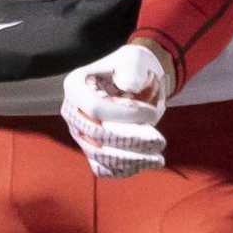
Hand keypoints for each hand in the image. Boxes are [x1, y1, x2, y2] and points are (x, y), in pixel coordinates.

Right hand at [62, 42, 171, 177]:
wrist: (133, 80)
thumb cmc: (133, 68)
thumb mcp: (133, 62)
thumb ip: (131, 71)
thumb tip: (129, 87)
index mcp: (75, 87)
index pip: (96, 109)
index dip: (126, 115)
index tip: (151, 113)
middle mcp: (72, 112)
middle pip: (98, 136)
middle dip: (131, 141)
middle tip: (161, 142)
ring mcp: (79, 133)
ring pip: (100, 156)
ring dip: (131, 161)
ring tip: (158, 159)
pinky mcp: (90, 149)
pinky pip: (102, 167)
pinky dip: (123, 170)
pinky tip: (145, 165)